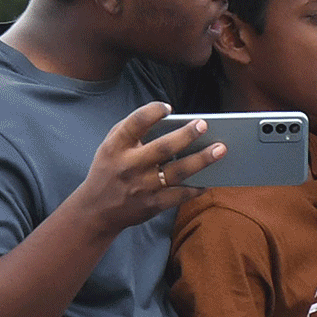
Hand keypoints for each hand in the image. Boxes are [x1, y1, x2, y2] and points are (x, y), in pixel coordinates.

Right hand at [77, 102, 225, 233]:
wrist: (96, 210)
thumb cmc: (110, 169)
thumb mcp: (111, 145)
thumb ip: (132, 129)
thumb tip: (170, 118)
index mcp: (116, 146)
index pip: (135, 123)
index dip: (152, 112)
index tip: (168, 107)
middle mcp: (129, 166)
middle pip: (163, 148)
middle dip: (186, 135)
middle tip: (204, 125)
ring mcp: (142, 187)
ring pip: (177, 172)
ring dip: (201, 160)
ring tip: (220, 149)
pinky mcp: (152, 205)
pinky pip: (179, 196)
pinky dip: (196, 188)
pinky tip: (210, 179)